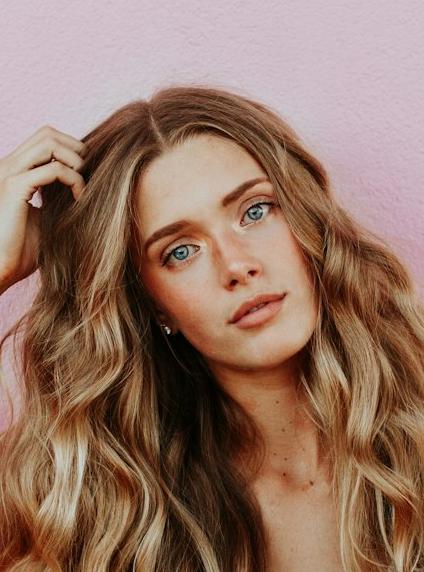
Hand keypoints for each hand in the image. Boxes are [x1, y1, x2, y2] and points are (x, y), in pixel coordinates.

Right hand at [0, 125, 86, 292]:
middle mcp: (10, 166)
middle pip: (48, 133)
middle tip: (88, 177)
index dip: (71, 150)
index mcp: (15, 171)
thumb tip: (87, 192)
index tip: (85, 177)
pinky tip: (79, 198)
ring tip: (83, 186)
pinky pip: (53, 168)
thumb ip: (59, 199)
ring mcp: (10, 173)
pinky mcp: (14, 186)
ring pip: (49, 141)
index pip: (46, 140)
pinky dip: (73, 179)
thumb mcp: (46, 218)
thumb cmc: (21, 250)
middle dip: (76, 149)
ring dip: (74, 160)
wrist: (0, 268)